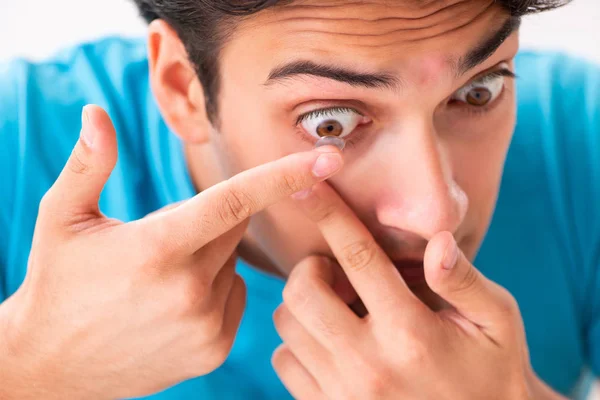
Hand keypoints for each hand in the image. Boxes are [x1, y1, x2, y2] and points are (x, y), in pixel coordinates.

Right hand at [0, 105, 343, 398]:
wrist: (54, 366)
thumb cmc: (58, 284)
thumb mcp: (61, 219)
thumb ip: (88, 164)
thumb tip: (96, 112)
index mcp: (157, 247)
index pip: (235, 201)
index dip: (283, 176)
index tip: (328, 159)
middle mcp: (189, 289)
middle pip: (234, 228)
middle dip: (210, 220)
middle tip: (163, 237)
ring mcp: (205, 324)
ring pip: (233, 264)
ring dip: (210, 258)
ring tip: (160, 278)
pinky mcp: (213, 349)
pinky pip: (235, 296)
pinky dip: (216, 288)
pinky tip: (175, 302)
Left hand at [272, 182, 562, 399]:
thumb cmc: (491, 373)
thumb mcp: (497, 324)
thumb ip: (465, 281)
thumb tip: (436, 242)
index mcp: (412, 332)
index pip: (359, 257)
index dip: (329, 215)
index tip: (306, 187)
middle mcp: (369, 364)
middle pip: (304, 291)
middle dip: (310, 268)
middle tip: (334, 272)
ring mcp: (343, 393)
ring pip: (287, 325)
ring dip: (302, 305)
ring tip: (333, 307)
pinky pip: (284, 363)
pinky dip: (296, 344)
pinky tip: (327, 342)